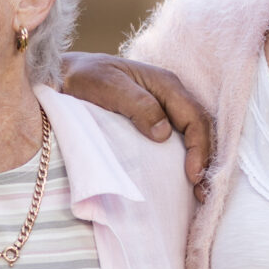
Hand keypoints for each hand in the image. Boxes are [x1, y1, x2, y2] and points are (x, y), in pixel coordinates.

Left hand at [57, 52, 214, 200]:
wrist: (63, 76)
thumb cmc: (84, 78)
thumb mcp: (108, 86)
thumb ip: (138, 105)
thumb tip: (164, 133)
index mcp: (165, 84)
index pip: (194, 118)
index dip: (199, 148)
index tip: (192, 175)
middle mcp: (170, 95)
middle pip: (199, 129)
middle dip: (204, 160)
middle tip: (200, 193)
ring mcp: (163, 108)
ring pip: (191, 136)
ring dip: (197, 162)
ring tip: (197, 192)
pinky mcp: (152, 121)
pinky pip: (176, 139)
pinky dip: (183, 159)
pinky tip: (181, 179)